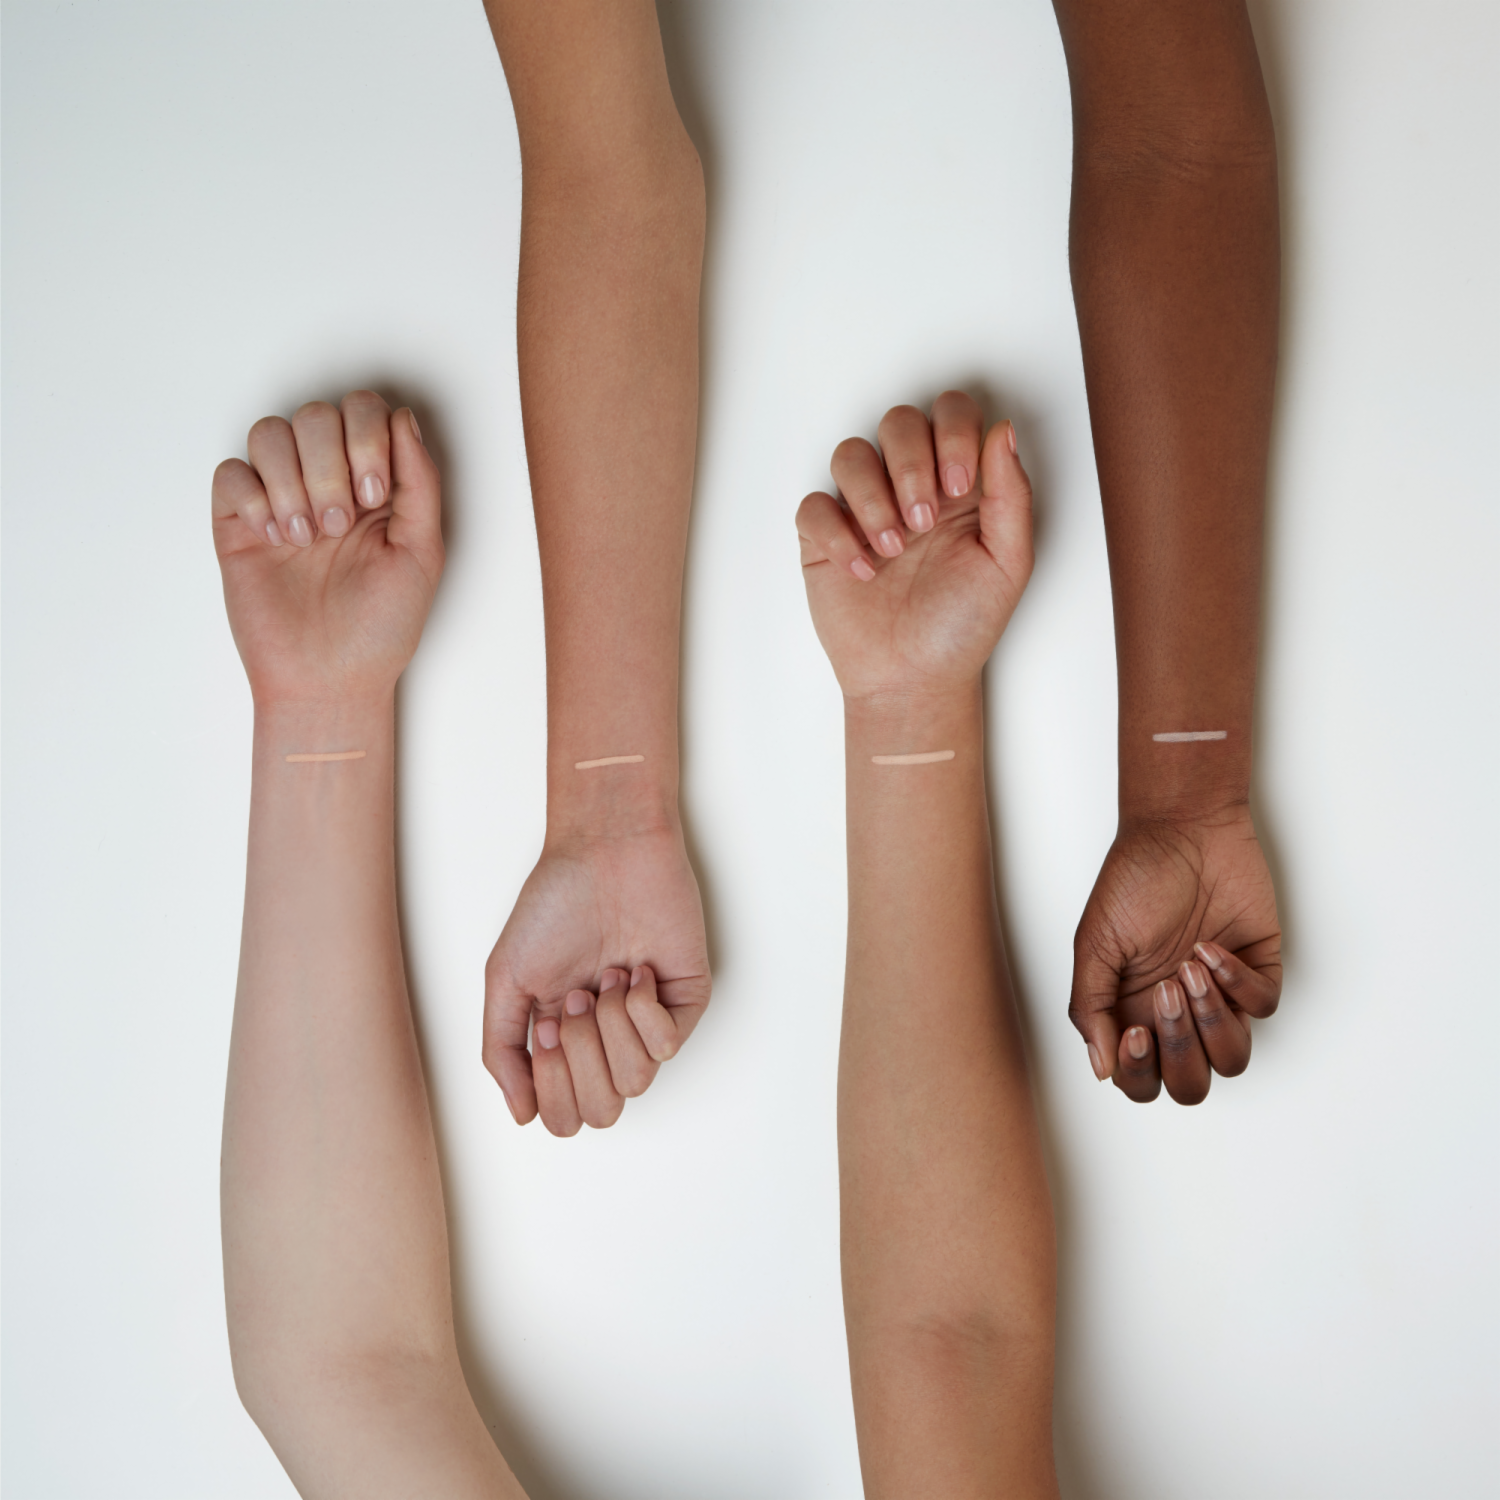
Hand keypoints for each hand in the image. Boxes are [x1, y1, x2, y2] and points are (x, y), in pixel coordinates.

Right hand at [211, 393, 441, 704]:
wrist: (331, 679)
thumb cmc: (381, 626)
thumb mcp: (422, 553)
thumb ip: (420, 482)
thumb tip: (404, 419)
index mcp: (374, 482)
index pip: (364, 410)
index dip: (367, 437)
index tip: (374, 497)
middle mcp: (326, 481)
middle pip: (315, 414)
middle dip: (328, 466)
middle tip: (339, 526)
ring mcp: (280, 498)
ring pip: (269, 433)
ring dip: (292, 482)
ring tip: (309, 539)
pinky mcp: (238, 523)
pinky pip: (231, 473)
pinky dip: (254, 499)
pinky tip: (276, 541)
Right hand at [483, 826, 709, 1134]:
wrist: (604, 852)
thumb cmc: (556, 903)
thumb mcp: (507, 978)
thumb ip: (502, 1049)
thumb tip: (520, 1114)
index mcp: (567, 1041)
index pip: (564, 1115)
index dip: (551, 1085)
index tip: (547, 1026)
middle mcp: (609, 1040)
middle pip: (602, 1112)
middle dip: (581, 1061)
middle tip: (576, 1001)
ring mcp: (649, 1023)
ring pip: (634, 1083)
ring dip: (610, 1029)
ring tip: (605, 978)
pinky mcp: (685, 1001)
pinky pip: (667, 1045)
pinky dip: (642, 1011)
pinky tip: (637, 972)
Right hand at [796, 392, 1033, 700]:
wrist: (913, 680)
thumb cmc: (961, 626)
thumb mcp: (1007, 563)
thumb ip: (1011, 495)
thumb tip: (1003, 431)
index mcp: (958, 484)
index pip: (951, 414)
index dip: (952, 434)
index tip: (959, 486)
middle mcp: (909, 486)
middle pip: (898, 421)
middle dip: (910, 465)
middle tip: (924, 521)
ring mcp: (863, 509)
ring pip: (851, 453)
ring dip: (873, 498)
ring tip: (893, 549)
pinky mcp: (825, 538)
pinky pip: (814, 505)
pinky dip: (836, 533)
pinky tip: (861, 569)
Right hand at [1070, 805, 1282, 1103]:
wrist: (1183, 830)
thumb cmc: (1133, 880)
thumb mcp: (1094, 943)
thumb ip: (1090, 1008)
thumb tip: (1100, 1069)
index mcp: (1133, 1012)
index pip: (1140, 1081)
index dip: (1139, 1072)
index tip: (1135, 1030)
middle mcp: (1178, 1014)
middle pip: (1189, 1084)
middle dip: (1180, 1050)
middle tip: (1166, 994)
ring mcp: (1220, 996)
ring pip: (1232, 1059)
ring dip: (1212, 1020)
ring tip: (1190, 969)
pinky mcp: (1256, 970)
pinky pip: (1261, 1007)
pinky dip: (1237, 982)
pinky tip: (1212, 947)